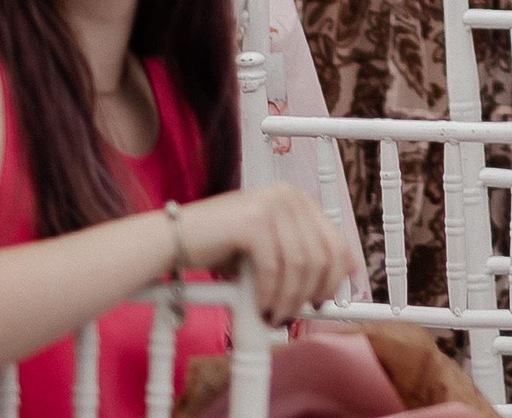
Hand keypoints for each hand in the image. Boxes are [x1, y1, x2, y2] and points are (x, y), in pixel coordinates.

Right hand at [182, 184, 361, 326]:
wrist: (175, 238)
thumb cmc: (220, 247)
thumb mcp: (269, 248)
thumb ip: (299, 256)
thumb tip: (336, 281)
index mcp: (297, 199)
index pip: (336, 241)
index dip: (336, 276)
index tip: (329, 300)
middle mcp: (288, 196)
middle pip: (321, 256)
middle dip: (310, 293)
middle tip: (295, 313)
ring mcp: (271, 205)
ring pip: (299, 266)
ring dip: (289, 299)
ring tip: (275, 315)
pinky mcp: (253, 222)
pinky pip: (273, 270)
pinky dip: (269, 294)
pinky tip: (261, 306)